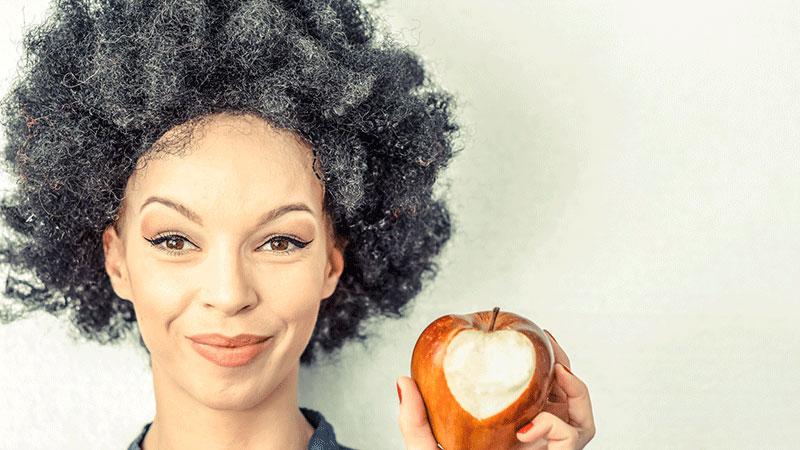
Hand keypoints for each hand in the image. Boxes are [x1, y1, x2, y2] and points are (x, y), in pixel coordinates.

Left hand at [396, 329, 594, 449]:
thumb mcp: (428, 449)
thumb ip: (414, 419)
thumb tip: (402, 379)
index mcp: (509, 431)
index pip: (535, 392)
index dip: (540, 363)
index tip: (530, 337)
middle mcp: (534, 443)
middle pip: (566, 398)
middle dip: (566, 366)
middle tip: (551, 344)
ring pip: (582, 419)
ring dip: (577, 390)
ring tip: (558, 371)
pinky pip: (573, 440)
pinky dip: (557, 427)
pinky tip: (530, 424)